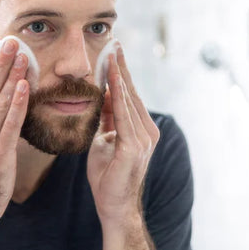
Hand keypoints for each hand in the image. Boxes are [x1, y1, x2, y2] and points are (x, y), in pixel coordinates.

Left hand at [87, 45, 159, 222]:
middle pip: (131, 93)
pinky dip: (116, 94)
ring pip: (128, 99)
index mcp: (140, 129)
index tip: (114, 53)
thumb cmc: (108, 176)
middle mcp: (147, 130)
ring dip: (118, 75)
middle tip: (115, 44)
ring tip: (111, 54)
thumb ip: (107, 121)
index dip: (121, 74)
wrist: (114, 206)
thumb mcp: (104, 142)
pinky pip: (123, 114)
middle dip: (121, 68)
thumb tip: (101, 99)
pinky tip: (110, 78)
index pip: (128, 96)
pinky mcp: (134, 146)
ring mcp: (143, 138)